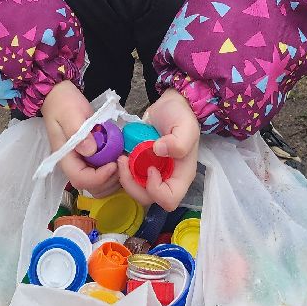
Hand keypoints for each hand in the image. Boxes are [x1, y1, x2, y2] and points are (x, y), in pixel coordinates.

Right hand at [41, 81, 119, 196]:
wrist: (60, 97)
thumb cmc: (64, 104)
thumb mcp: (71, 114)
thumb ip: (79, 132)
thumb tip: (91, 150)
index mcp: (66, 158)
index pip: (81, 179)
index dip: (100, 177)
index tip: (114, 163)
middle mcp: (74, 165)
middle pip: (92, 187)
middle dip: (110, 179)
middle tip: (122, 160)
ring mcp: (83, 163)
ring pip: (100, 185)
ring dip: (115, 178)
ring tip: (123, 158)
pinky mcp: (92, 159)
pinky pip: (104, 174)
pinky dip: (116, 171)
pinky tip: (122, 156)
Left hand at [117, 89, 200, 212]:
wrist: (170, 106)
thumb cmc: (181, 116)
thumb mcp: (186, 126)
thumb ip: (179, 141)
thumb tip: (159, 150)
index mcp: (181, 175)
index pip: (169, 200)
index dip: (156, 189)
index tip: (150, 168)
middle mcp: (167, 179)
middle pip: (147, 198)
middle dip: (132, 184)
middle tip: (124, 161)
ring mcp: (153, 174)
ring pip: (135, 190)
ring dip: (124, 177)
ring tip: (121, 157)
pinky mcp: (140, 166)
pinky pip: (129, 177)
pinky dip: (121, 170)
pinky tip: (120, 155)